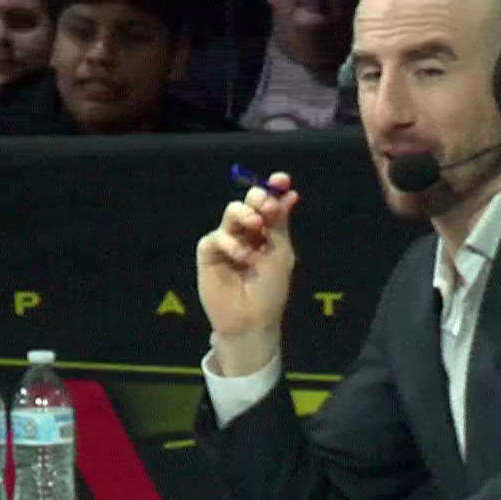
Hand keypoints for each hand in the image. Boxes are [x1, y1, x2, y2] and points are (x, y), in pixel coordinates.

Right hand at [196, 174, 300, 374]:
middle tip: (266, 204)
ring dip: (245, 215)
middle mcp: (246, 233)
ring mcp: (227, 241)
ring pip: (232, 213)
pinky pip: (217, 237)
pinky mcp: (209, 253)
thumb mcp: (281, 253)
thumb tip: (291, 194)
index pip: (268, 204)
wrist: (252, 319)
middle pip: (249, 203)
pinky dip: (231, 243)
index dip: (274, 189)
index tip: (282, 179)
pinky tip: (242, 256)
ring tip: (257, 226)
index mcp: (267, 232)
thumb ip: (280, 224)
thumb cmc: (270, 290)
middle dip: (258, 198)